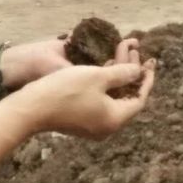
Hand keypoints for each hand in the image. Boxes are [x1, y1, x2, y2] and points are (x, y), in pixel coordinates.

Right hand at [14, 60, 154, 139]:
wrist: (32, 108)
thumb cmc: (66, 90)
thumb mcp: (97, 76)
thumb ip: (122, 73)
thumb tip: (139, 72)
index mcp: (116, 119)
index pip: (140, 98)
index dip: (146, 78)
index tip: (150, 61)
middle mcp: (107, 127)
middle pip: (126, 99)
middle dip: (131, 75)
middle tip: (135, 55)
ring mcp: (92, 127)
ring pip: (112, 100)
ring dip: (117, 79)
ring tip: (119, 57)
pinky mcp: (79, 122)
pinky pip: (100, 103)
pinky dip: (104, 87)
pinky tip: (100, 71)